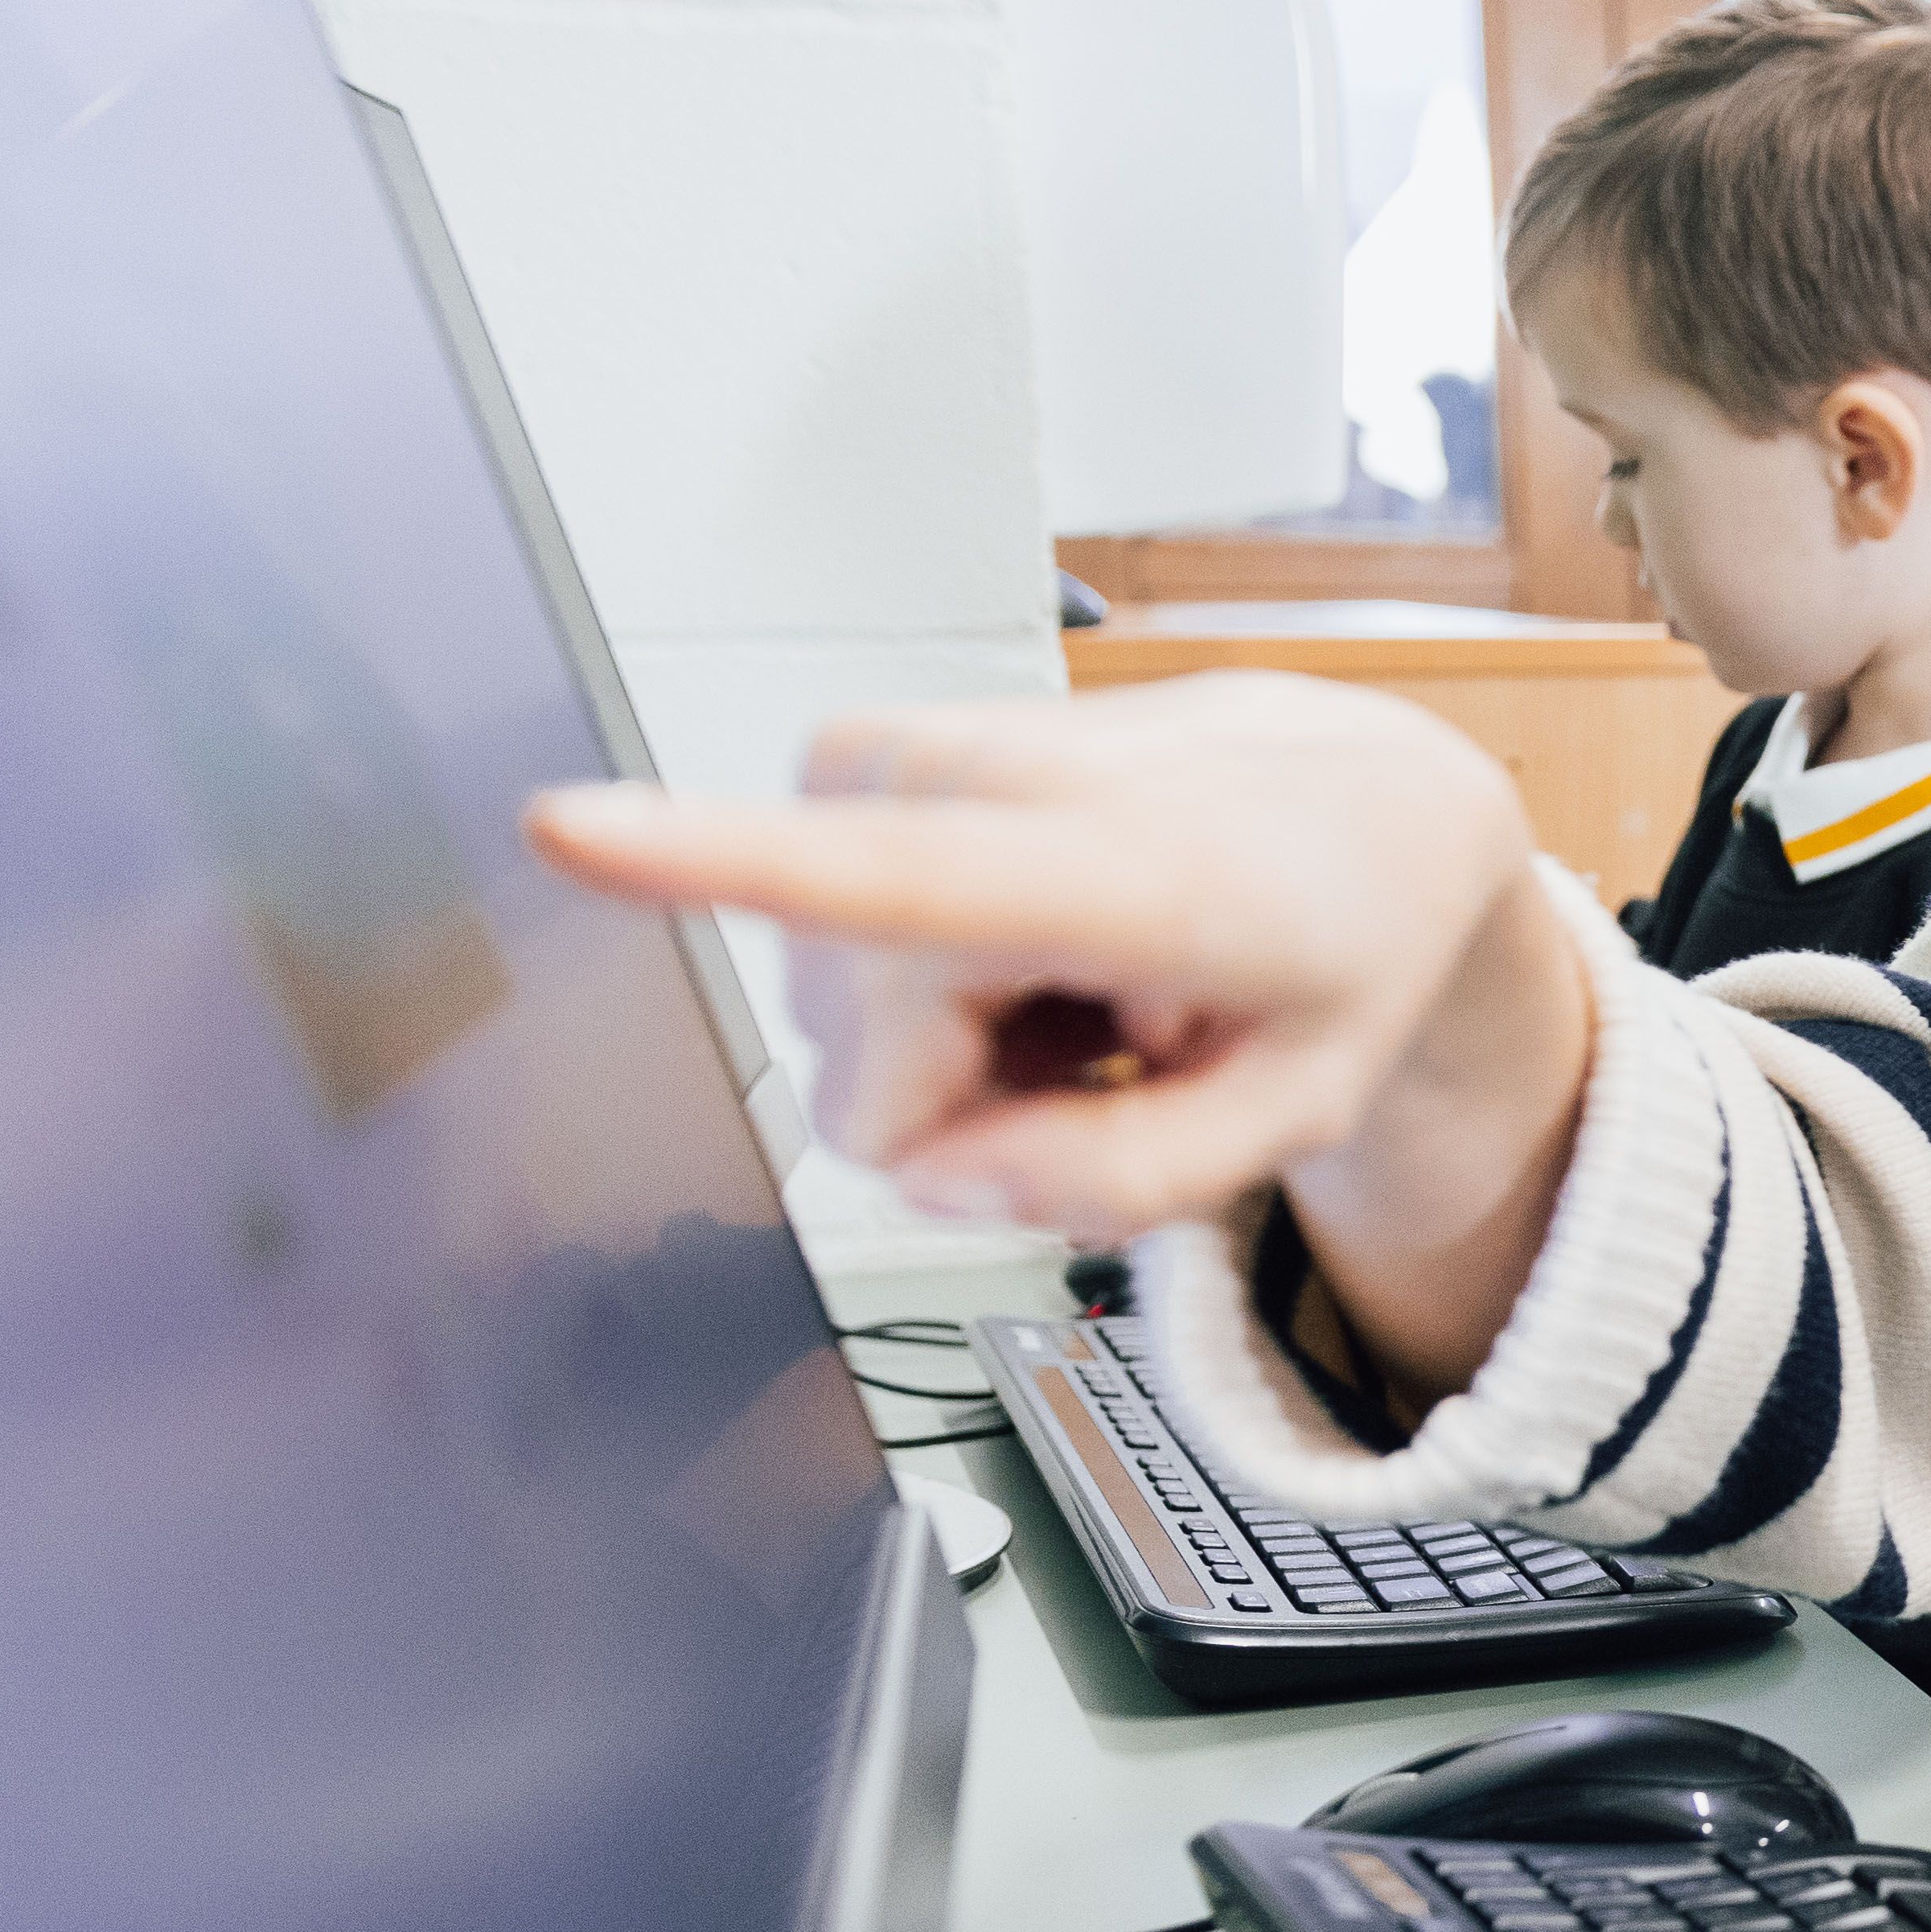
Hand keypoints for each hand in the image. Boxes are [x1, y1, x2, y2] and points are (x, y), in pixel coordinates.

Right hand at [527, 679, 1591, 1382]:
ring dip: (956, 1032)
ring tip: (1090, 979)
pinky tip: (1029, 946)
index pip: (894, 877)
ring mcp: (922, 754)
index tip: (566, 827)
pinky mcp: (870, 748)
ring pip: (833, 1006)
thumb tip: (940, 1179)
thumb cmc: (1336, 947)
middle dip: (968, 1096)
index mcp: (1119, 870)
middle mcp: (1000, 786)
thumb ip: (1127, 1183)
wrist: (1363, 805)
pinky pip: (827, 932)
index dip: (709, 860)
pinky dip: (923, 968)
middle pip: (862, 1059)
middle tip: (1117, 1042)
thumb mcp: (1300, 1112)